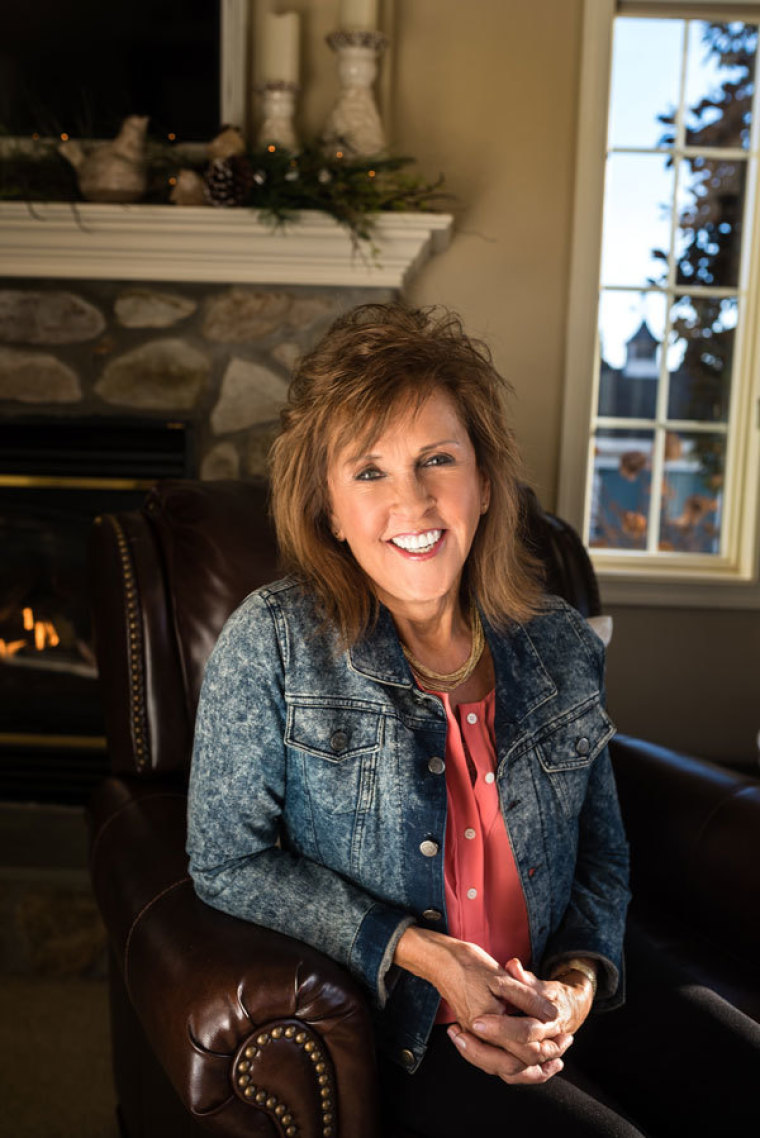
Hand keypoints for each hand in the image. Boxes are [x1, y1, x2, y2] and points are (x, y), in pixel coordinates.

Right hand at [393, 931, 573, 1083]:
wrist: (441, 961)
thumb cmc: (469, 965)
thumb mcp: (501, 977)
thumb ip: (527, 998)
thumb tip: (552, 1015)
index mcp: (487, 1025)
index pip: (524, 1048)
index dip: (548, 1044)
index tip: (565, 1034)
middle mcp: (479, 1039)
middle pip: (515, 1066)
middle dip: (543, 1060)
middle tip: (564, 1044)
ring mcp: (474, 1039)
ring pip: (503, 1070)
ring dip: (530, 1068)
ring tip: (552, 1061)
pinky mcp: (473, 1036)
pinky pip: (494, 1062)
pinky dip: (514, 1064)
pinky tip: (528, 1057)